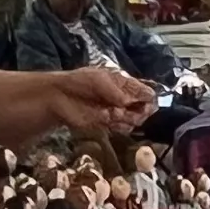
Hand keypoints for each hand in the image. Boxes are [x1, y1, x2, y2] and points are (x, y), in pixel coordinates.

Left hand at [39, 67, 156, 134]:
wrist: (60, 97)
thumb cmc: (80, 82)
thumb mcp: (100, 80)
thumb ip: (117, 91)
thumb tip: (129, 102)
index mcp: (125, 84)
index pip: (146, 93)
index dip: (148, 98)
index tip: (146, 103)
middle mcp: (124, 99)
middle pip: (144, 109)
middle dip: (140, 111)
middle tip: (128, 109)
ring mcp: (117, 113)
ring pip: (135, 120)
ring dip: (128, 118)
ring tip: (114, 112)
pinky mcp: (108, 125)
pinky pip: (122, 128)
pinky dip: (119, 126)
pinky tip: (108, 119)